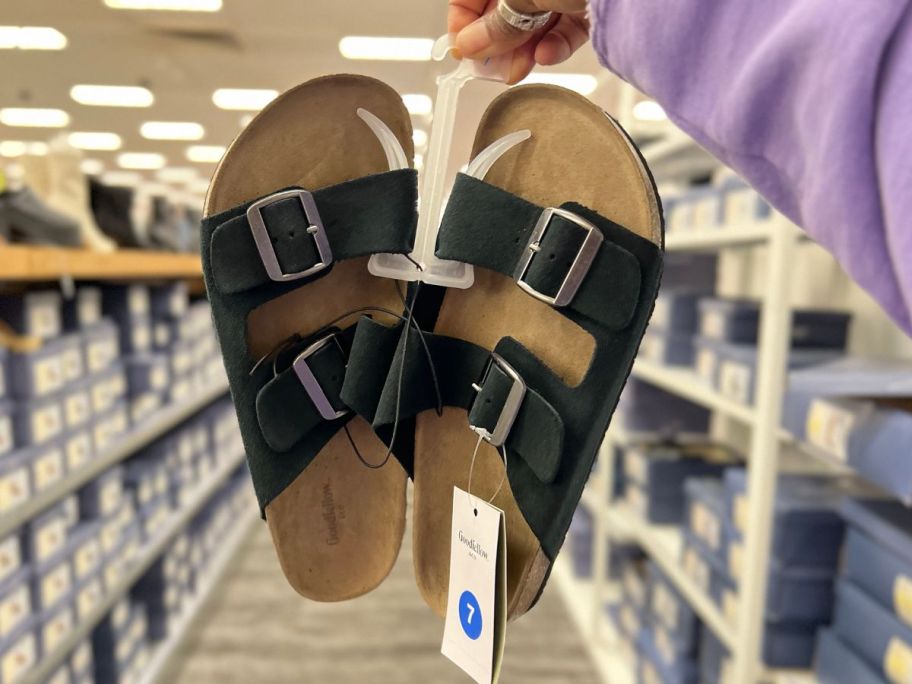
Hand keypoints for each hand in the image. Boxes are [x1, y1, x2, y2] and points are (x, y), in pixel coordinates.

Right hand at [449, 0, 589, 83]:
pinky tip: (547, 55)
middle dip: (498, 39)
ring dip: (525, 47)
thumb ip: (497, 22)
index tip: (464, 51)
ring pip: (536, 18)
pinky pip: (567, 25)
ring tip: (518, 69)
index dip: (464, 20)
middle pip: (506, 4)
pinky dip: (556, 43)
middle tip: (492, 68)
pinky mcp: (594, 1)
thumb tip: (470, 44)